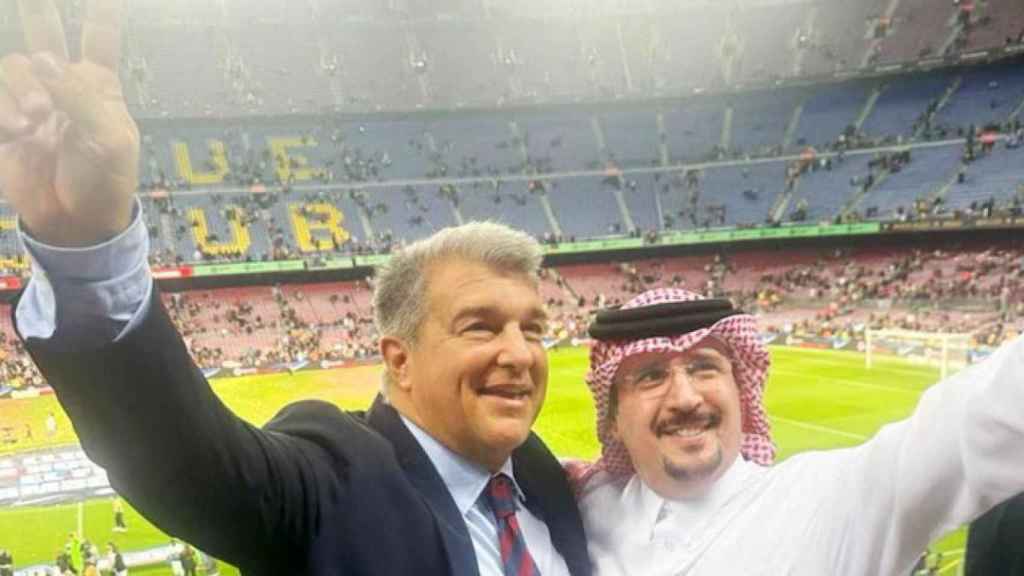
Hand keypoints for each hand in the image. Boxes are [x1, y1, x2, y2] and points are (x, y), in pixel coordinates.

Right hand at [0, 0, 137, 246]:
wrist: (75, 222)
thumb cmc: (104, 181)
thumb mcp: (107, 141)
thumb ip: (79, 97)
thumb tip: (42, 59)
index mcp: (98, 84)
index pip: (99, 36)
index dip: (102, 10)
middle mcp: (63, 84)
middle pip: (44, 32)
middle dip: (35, 9)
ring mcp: (30, 100)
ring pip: (12, 67)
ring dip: (19, 88)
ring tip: (33, 122)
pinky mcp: (6, 122)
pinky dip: (2, 109)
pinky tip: (15, 130)